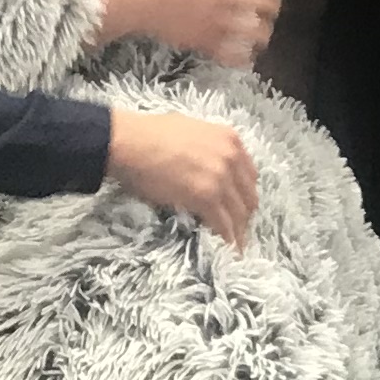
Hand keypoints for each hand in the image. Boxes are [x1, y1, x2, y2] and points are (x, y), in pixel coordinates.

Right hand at [102, 0, 284, 66]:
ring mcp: (218, 20)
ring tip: (264, 34)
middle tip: (272, 4)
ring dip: (263, 31)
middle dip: (273, 2)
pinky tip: (247, 58)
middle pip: (266, 1)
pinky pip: (231, 54)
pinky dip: (241, 57)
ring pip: (255, 31)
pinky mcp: (206, 41)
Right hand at [103, 109, 257, 251]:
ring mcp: (221, 178)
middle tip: (237, 230)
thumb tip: (205, 165)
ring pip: (239, 213)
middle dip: (244, 215)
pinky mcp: (207, 197)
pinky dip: (226, 239)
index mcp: (229, 139)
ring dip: (238, 232)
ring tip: (235, 247)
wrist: (130, 143)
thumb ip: (208, 148)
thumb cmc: (149, 135)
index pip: (249, 174)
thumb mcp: (191, 130)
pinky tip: (225, 248)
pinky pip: (223, 224)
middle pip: (249, 195)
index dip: (244, 194)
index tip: (238, 206)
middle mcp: (231, 157)